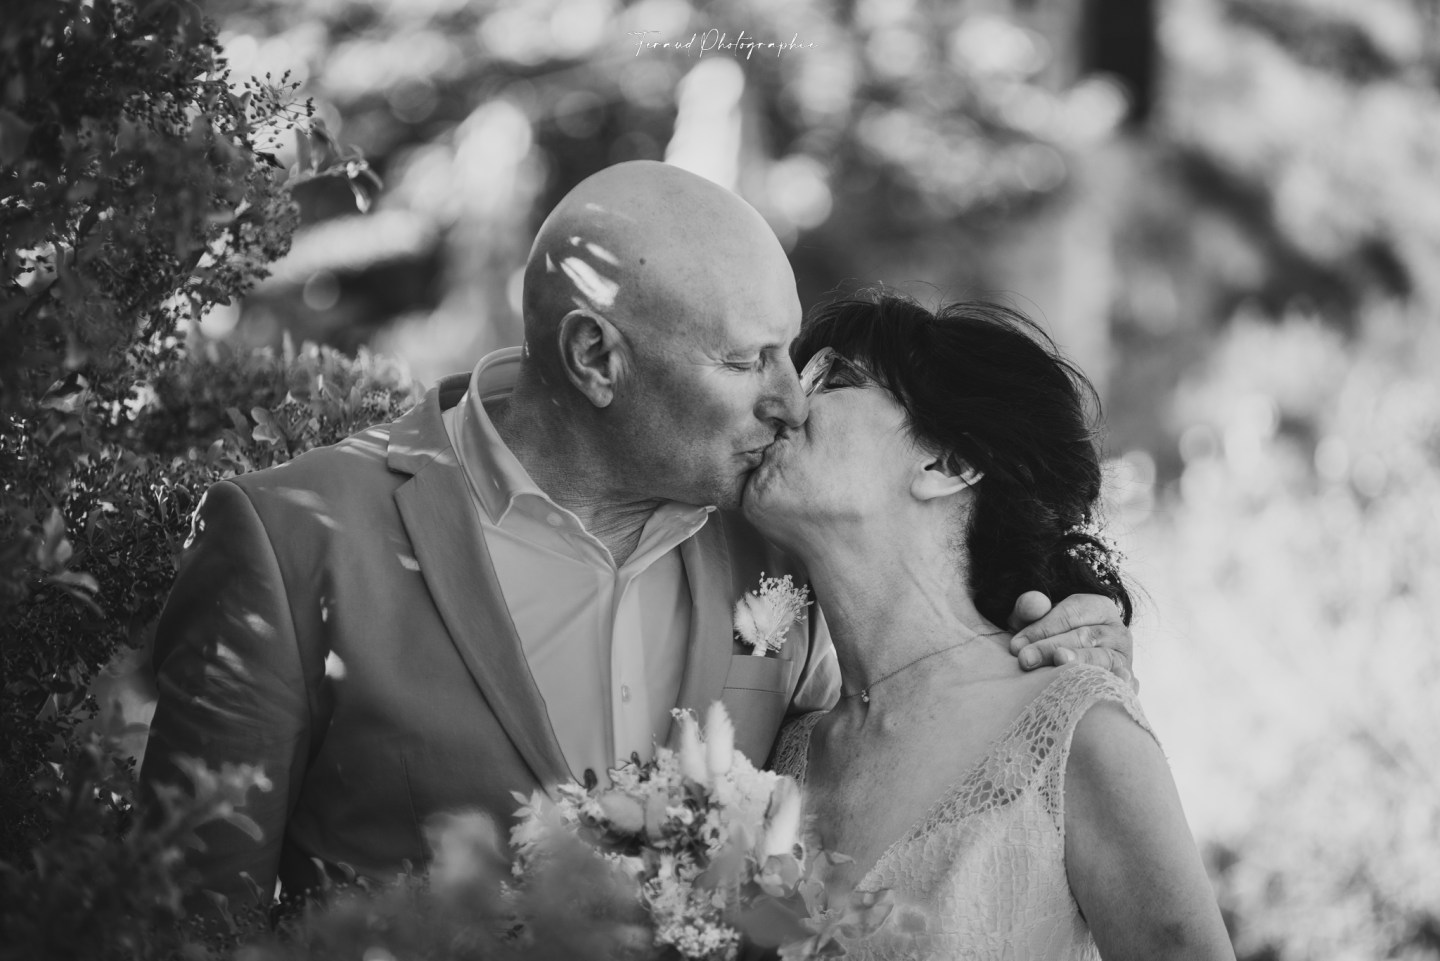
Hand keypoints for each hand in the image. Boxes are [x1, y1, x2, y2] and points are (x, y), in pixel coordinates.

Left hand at [1006, 591, 1135, 686]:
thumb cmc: (1049, 637)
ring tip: (1059, 664)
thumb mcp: (1035, 619)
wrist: (1067, 663)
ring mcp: (1125, 659)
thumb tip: (1035, 602)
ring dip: (1079, 663)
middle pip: (1086, 636)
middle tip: (1025, 659)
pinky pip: (1120, 685)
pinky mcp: (1127, 685)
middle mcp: (1118, 632)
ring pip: (1103, 659)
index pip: (1072, 613)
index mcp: (1099, 608)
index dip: (1043, 627)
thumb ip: (1030, 608)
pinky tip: (1096, 689)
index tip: (1017, 644)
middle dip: (1052, 646)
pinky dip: (1112, 685)